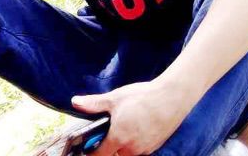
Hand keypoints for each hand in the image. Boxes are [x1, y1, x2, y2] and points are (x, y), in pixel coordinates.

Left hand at [71, 80, 188, 155]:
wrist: (171, 97)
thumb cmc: (143, 97)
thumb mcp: (115, 98)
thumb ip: (94, 103)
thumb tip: (75, 102)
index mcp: (118, 138)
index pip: (99, 155)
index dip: (92, 151)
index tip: (89, 145)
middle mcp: (131, 148)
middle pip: (114, 155)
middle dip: (108, 147)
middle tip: (108, 130)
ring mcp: (144, 150)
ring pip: (127, 153)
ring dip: (122, 144)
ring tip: (124, 125)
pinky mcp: (154, 147)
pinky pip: (139, 150)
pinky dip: (134, 142)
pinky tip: (137, 126)